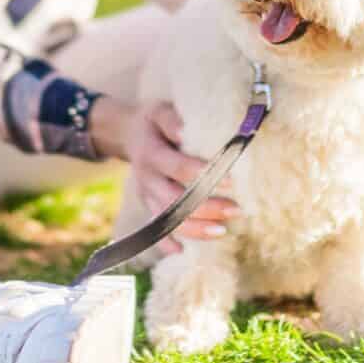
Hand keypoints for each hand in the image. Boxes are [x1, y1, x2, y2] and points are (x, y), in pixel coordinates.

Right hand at [100, 99, 239, 254]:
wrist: (127, 134)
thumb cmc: (154, 121)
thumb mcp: (160, 111)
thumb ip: (172, 119)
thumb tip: (185, 132)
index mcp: (151, 153)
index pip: (176, 166)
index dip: (202, 174)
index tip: (232, 180)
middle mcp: (146, 177)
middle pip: (173, 200)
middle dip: (205, 208)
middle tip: (236, 210)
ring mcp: (146, 195)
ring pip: (166, 219)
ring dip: (194, 228)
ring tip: (223, 231)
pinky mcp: (147, 205)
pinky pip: (155, 229)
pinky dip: (167, 242)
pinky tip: (183, 252)